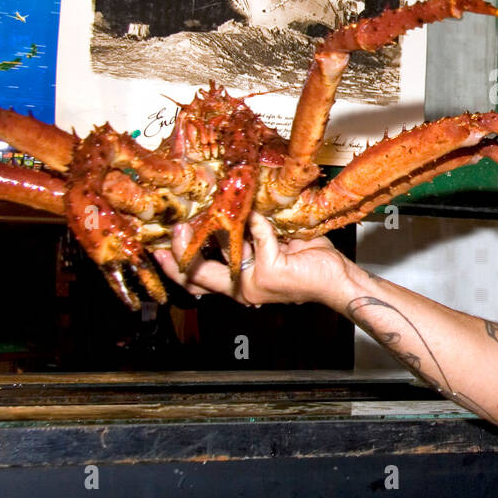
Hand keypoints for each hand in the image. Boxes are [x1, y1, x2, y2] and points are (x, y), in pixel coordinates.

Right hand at [153, 213, 349, 308]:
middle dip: (179, 252)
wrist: (337, 279)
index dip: (176, 265)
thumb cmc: (310, 263)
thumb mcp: (273, 248)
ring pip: (223, 252)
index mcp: (240, 284)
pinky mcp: (269, 271)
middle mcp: (243, 288)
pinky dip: (259, 220)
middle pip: (197, 276)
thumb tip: (231, 210)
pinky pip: (258, 234)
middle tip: (171, 231)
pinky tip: (259, 212)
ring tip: (209, 209)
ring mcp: (254, 282)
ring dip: (214, 230)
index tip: (159, 248)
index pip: (197, 280)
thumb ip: (250, 237)